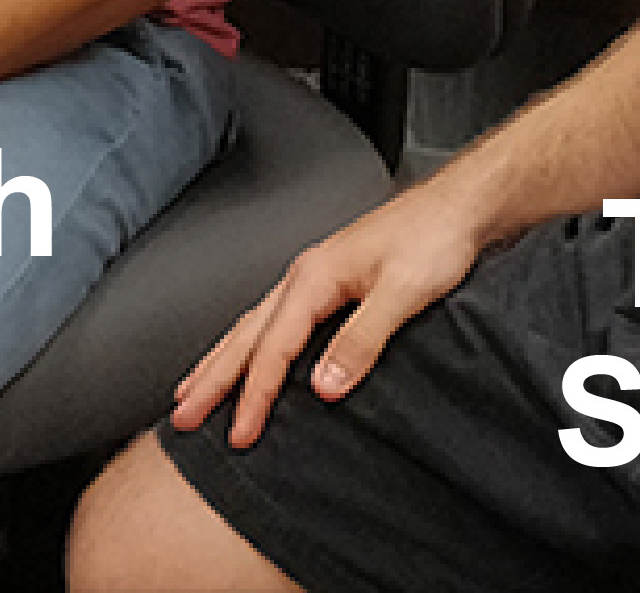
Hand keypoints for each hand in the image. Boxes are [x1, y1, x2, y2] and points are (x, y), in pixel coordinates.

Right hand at [168, 184, 501, 449]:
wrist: (457, 208)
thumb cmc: (433, 240)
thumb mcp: (402, 292)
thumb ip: (361, 340)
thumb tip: (324, 387)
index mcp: (314, 279)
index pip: (273, 348)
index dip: (254, 395)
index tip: (239, 431)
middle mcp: (304, 277)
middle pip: (246, 336)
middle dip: (211, 379)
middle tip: (182, 415)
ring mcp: (313, 279)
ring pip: (252, 327)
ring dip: (221, 361)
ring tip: (194, 389)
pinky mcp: (328, 284)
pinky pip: (273, 321)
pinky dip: (249, 345)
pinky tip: (246, 354)